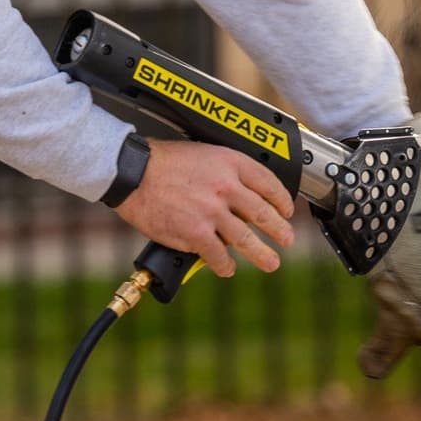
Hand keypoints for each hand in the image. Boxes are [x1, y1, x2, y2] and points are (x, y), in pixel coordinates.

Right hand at [113, 138, 294, 276]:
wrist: (133, 171)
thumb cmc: (161, 161)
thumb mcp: (202, 154)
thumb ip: (224, 172)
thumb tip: (240, 195)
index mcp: (229, 163)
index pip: (268, 183)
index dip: (282, 200)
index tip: (286, 210)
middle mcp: (225, 186)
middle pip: (263, 213)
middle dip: (280, 230)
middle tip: (287, 238)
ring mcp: (212, 212)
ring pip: (246, 239)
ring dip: (262, 254)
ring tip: (271, 261)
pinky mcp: (196, 233)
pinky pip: (219, 256)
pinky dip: (225, 265)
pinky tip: (227, 267)